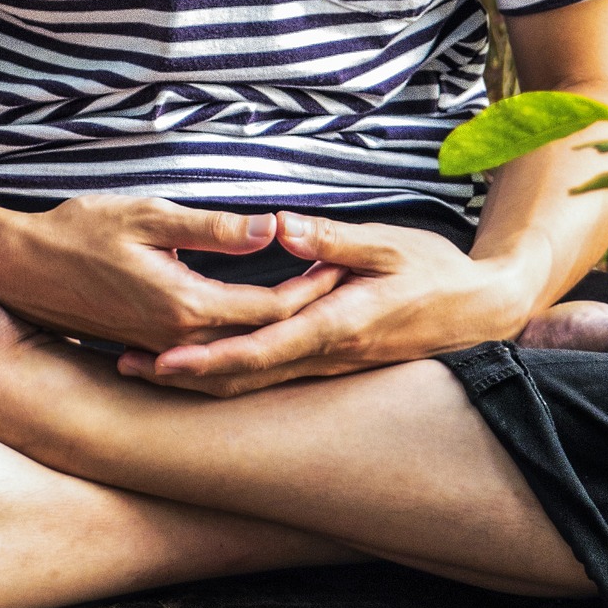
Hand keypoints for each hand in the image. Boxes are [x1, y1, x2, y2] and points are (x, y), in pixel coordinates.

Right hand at [0, 194, 340, 352]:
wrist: (17, 267)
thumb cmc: (78, 230)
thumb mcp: (148, 215)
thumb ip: (212, 228)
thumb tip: (271, 228)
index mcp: (185, 305)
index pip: (268, 309)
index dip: (310, 288)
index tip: (341, 264)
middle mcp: (178, 337)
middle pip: (258, 336)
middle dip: (303, 310)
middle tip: (341, 279)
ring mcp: (161, 346)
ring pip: (235, 349)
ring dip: (274, 327)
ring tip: (311, 300)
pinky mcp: (147, 345)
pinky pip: (207, 351)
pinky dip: (239, 338)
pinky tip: (257, 322)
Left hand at [116, 212, 529, 395]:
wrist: (480, 310)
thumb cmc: (436, 269)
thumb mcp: (389, 242)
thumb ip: (334, 239)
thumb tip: (282, 225)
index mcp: (337, 325)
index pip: (260, 350)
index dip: (208, 358)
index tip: (162, 360)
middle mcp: (327, 355)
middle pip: (244, 377)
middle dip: (185, 376)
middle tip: (127, 368)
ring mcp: (329, 364)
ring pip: (254, 382)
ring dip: (200, 378)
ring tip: (145, 368)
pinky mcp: (332, 360)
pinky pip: (272, 375)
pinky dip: (231, 373)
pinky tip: (200, 364)